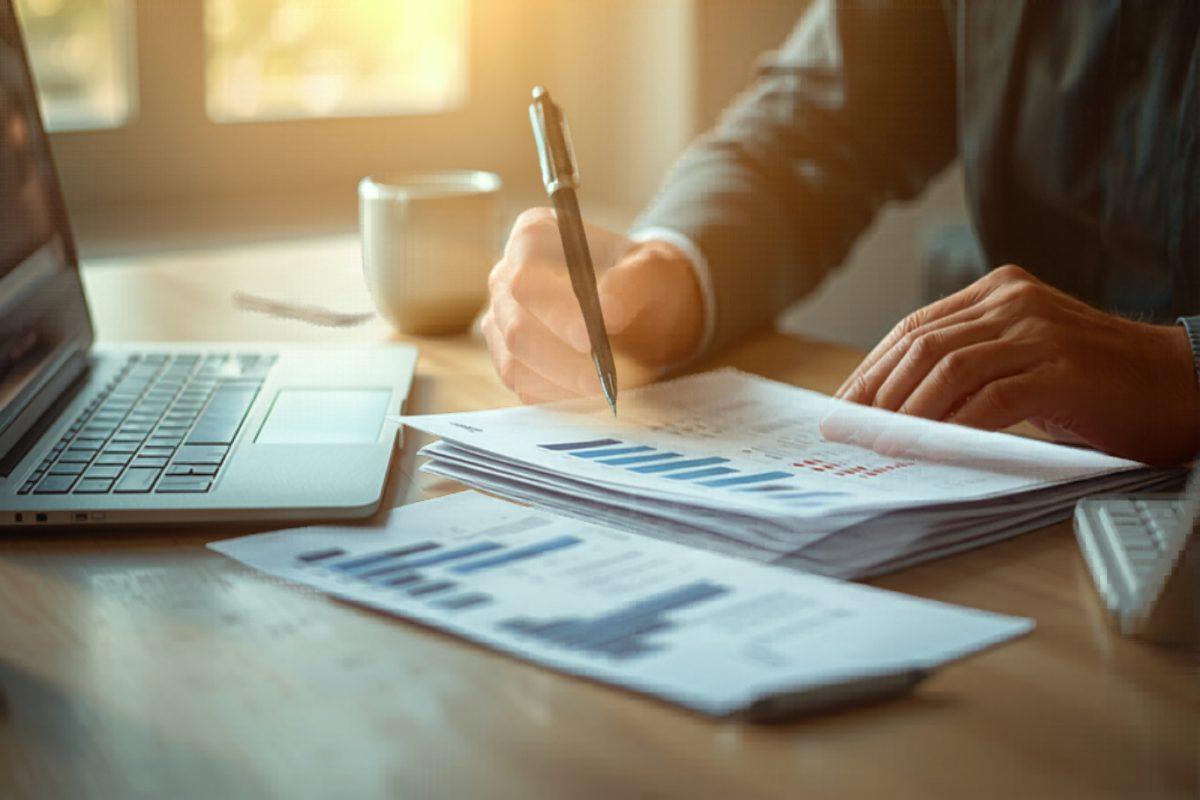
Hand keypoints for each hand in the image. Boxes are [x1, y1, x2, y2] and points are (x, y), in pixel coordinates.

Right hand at [482, 208, 704, 403]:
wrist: (649, 308)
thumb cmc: (646, 280)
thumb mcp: (653, 272)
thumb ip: (631, 284)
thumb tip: (605, 313)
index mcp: (533, 237)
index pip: (525, 276)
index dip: (553, 311)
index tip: (589, 339)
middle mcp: (506, 277)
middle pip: (516, 326)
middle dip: (562, 359)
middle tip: (603, 379)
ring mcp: (502, 321)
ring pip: (515, 363)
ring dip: (562, 383)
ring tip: (604, 387)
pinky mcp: (510, 358)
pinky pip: (523, 387)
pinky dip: (558, 396)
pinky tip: (589, 394)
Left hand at [834, 265, 1198, 464]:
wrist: (1182, 385)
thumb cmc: (1097, 383)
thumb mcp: (1022, 360)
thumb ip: (969, 368)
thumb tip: (895, 409)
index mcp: (997, 291)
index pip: (913, 329)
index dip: (869, 371)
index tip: (839, 410)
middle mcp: (1011, 301)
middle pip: (920, 345)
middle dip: (875, 394)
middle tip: (847, 433)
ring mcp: (1037, 330)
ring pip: (947, 368)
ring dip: (905, 412)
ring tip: (878, 446)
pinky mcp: (1061, 367)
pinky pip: (990, 398)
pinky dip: (951, 427)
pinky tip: (927, 449)